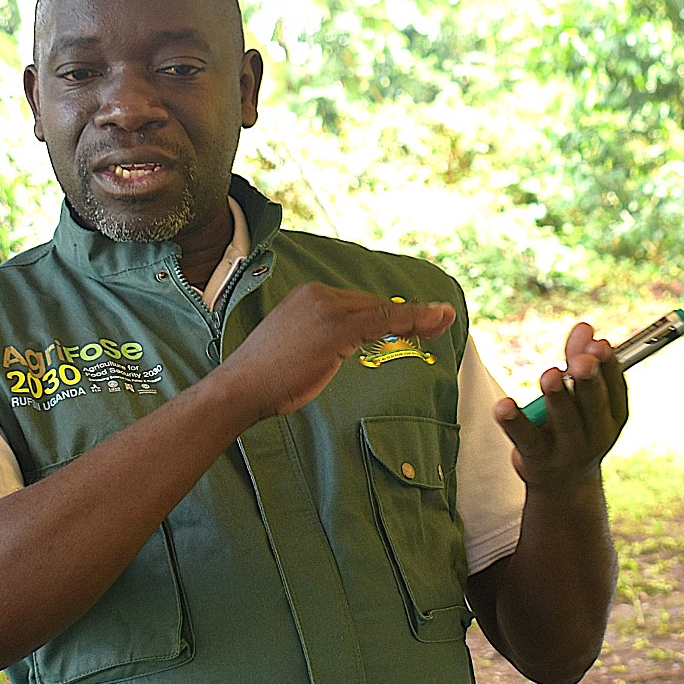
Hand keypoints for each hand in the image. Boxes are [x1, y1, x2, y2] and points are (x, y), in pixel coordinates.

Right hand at [216, 283, 454, 420]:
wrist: (241, 388)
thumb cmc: (270, 378)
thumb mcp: (305, 350)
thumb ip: (328, 339)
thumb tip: (351, 342)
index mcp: (309, 297)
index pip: (362, 304)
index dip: (394, 315)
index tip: (421, 320)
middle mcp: (318, 294)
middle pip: (376, 305)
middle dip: (410, 315)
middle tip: (440, 321)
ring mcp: (326, 307)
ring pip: (383, 310)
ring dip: (417, 316)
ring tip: (442, 321)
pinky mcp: (335, 325)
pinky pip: (383, 320)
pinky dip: (411, 320)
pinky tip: (432, 322)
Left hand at [494, 322, 627, 487]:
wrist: (563, 487)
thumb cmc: (575, 429)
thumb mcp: (583, 398)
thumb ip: (579, 360)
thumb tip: (584, 326)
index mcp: (613, 415)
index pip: (615, 387)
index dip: (608, 365)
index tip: (600, 344)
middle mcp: (596, 435)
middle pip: (593, 405)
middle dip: (588, 380)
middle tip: (581, 361)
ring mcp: (568, 451)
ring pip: (564, 422)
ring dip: (557, 398)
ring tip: (550, 375)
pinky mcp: (537, 459)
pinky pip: (525, 438)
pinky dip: (513, 421)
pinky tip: (503, 405)